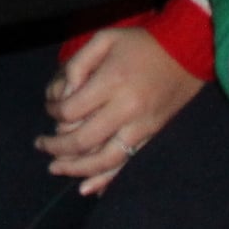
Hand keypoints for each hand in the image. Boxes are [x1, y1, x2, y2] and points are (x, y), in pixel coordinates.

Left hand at [36, 28, 203, 195]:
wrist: (186, 52)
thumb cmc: (140, 44)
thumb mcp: (104, 39)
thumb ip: (78, 65)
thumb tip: (62, 95)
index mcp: (112, 82)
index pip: (71, 110)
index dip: (53, 111)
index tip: (49, 106)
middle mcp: (126, 109)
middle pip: (82, 140)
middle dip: (56, 146)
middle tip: (41, 145)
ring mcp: (141, 127)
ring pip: (103, 160)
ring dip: (76, 168)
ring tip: (55, 168)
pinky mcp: (150, 136)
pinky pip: (126, 164)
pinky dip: (105, 179)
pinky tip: (87, 189)